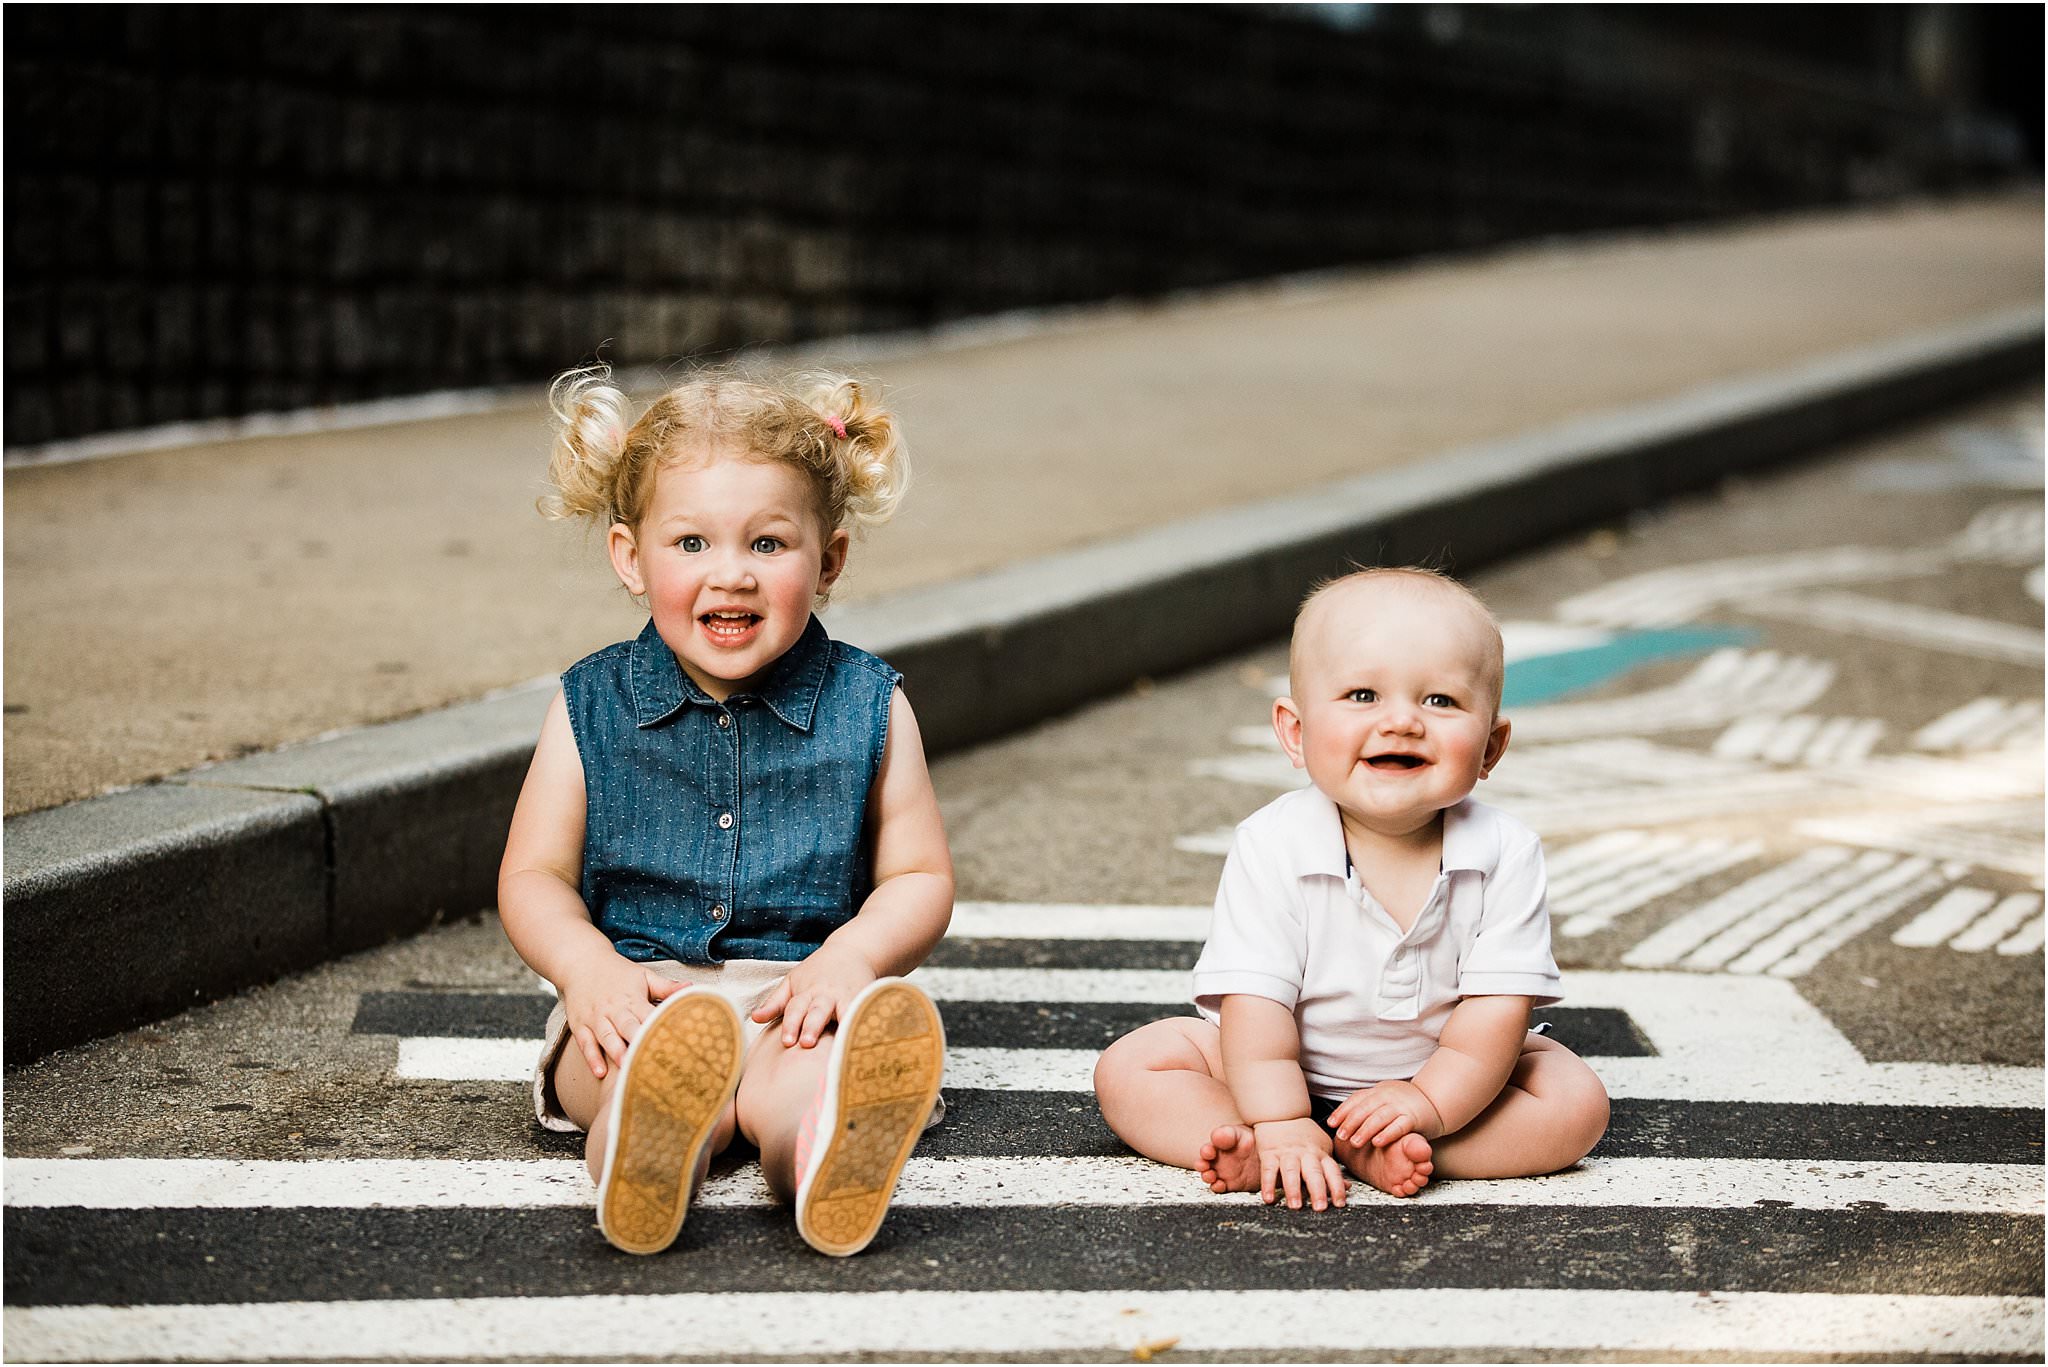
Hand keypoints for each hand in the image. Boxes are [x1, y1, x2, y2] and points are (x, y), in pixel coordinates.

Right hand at [559, 957, 686, 1079]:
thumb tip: (691, 987)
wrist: (582, 962)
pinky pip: (585, 1043)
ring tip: (627, 1067)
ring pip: (607, 1037)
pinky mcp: (580, 1025)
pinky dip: (592, 1058)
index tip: (673, 1043)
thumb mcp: (644, 975)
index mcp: (633, 998)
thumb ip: (666, 987)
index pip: (648, 1014)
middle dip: (638, 1042)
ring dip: (617, 1053)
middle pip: (627, 1027)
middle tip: (651, 1059)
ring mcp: (596, 1017)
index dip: (659, 1028)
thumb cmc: (617, 972)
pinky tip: (600, 1072)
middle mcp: (614, 1008)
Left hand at [750, 946, 875, 1047]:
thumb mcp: (793, 982)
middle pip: (817, 1011)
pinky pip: (862, 1011)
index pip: (795, 1009)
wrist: (852, 950)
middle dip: (811, 1026)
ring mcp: (847, 997)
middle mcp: (826, 995)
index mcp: (806, 992)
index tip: (787, 1042)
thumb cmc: (817, 971)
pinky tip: (863, 1033)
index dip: (791, 1024)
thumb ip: (774, 1003)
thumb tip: (754, 1019)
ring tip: (838, 1043)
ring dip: (838, 1026)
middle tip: (806, 1043)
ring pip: (841, 1012)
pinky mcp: (864, 999)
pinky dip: (862, 1022)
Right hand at [1250, 1117, 1348, 1209]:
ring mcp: (1287, 1153)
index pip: (1332, 1171)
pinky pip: (1268, 1170)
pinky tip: (1269, 1198)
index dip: (1337, 1187)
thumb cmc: (1303, 1133)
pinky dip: (1268, 1184)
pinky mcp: (1269, 1153)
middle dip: (1318, 1190)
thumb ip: (1331, 1168)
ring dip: (1293, 1189)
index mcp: (1320, 1153)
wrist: (1281, 1112)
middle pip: (1313, 1172)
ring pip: (1291, 1171)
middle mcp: (1305, 1154)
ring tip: (1295, 1206)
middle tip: (1320, 1208)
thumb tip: (1347, 1186)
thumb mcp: (1322, 1147)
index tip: (1340, 1203)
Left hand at [1328, 1080, 1443, 1148]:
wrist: (1437, 1100)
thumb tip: (1343, 1115)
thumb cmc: (1406, 1103)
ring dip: (1365, 1130)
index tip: (1331, 1123)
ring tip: (1354, 1142)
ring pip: (1379, 1117)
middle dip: (1350, 1122)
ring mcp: (1401, 1106)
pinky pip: (1399, 1126)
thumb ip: (1368, 1103)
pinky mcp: (1414, 1117)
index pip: (1357, 1100)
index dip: (1343, 1111)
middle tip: (1340, 1135)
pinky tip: (1377, 1142)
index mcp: (1379, 1091)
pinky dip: (1387, 1134)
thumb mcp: (1385, 1098)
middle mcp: (1388, 1096)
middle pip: (1365, 1108)